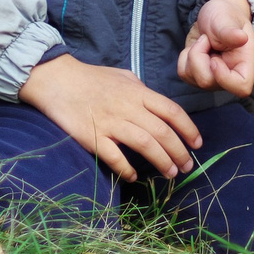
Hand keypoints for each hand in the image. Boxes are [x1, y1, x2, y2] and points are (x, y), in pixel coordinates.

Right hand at [18, 55, 201, 182]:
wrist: (57, 79)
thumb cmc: (91, 78)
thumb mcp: (122, 76)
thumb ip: (141, 89)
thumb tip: (156, 103)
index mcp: (138, 92)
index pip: (172, 111)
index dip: (188, 129)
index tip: (197, 144)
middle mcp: (128, 107)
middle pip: (162, 132)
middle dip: (179, 152)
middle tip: (187, 167)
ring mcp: (110, 122)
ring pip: (145, 145)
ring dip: (161, 161)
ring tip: (170, 174)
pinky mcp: (92, 136)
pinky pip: (114, 157)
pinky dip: (126, 169)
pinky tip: (133, 177)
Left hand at [177, 0, 253, 98]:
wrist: (214, 15)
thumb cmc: (225, 15)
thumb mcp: (226, 18)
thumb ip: (230, 31)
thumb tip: (241, 38)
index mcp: (245, 63)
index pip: (241, 87)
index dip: (224, 78)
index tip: (214, 59)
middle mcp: (231, 75)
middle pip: (207, 82)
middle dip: (198, 57)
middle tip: (205, 39)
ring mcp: (214, 78)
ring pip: (193, 79)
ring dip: (192, 55)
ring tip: (203, 41)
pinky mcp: (199, 76)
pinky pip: (184, 73)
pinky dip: (185, 58)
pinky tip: (196, 47)